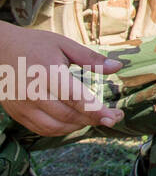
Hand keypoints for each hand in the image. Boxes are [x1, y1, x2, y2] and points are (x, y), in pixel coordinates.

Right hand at [0, 23, 123, 135]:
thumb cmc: (35, 45)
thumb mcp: (64, 45)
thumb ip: (91, 58)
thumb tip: (118, 67)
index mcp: (48, 73)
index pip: (76, 98)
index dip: (96, 111)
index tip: (114, 117)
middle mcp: (33, 93)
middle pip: (68, 115)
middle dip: (93, 119)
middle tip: (113, 118)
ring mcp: (23, 105)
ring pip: (55, 126)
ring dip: (78, 126)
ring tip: (94, 118)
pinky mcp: (17, 113)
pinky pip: (41, 129)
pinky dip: (61, 130)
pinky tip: (74, 122)